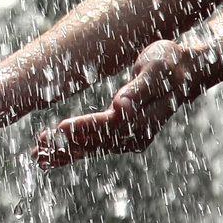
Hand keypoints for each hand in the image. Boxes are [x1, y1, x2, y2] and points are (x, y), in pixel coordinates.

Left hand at [34, 39, 209, 166]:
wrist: (186, 72)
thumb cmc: (170, 65)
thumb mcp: (155, 69)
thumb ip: (139, 89)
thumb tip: (122, 106)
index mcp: (142, 118)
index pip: (107, 125)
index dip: (83, 128)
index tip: (58, 130)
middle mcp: (136, 135)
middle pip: (96, 143)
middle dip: (66, 147)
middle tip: (37, 152)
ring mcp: (130, 138)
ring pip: (92, 148)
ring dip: (65, 153)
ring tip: (37, 157)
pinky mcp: (122, 135)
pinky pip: (94, 145)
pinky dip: (73, 150)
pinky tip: (52, 154)